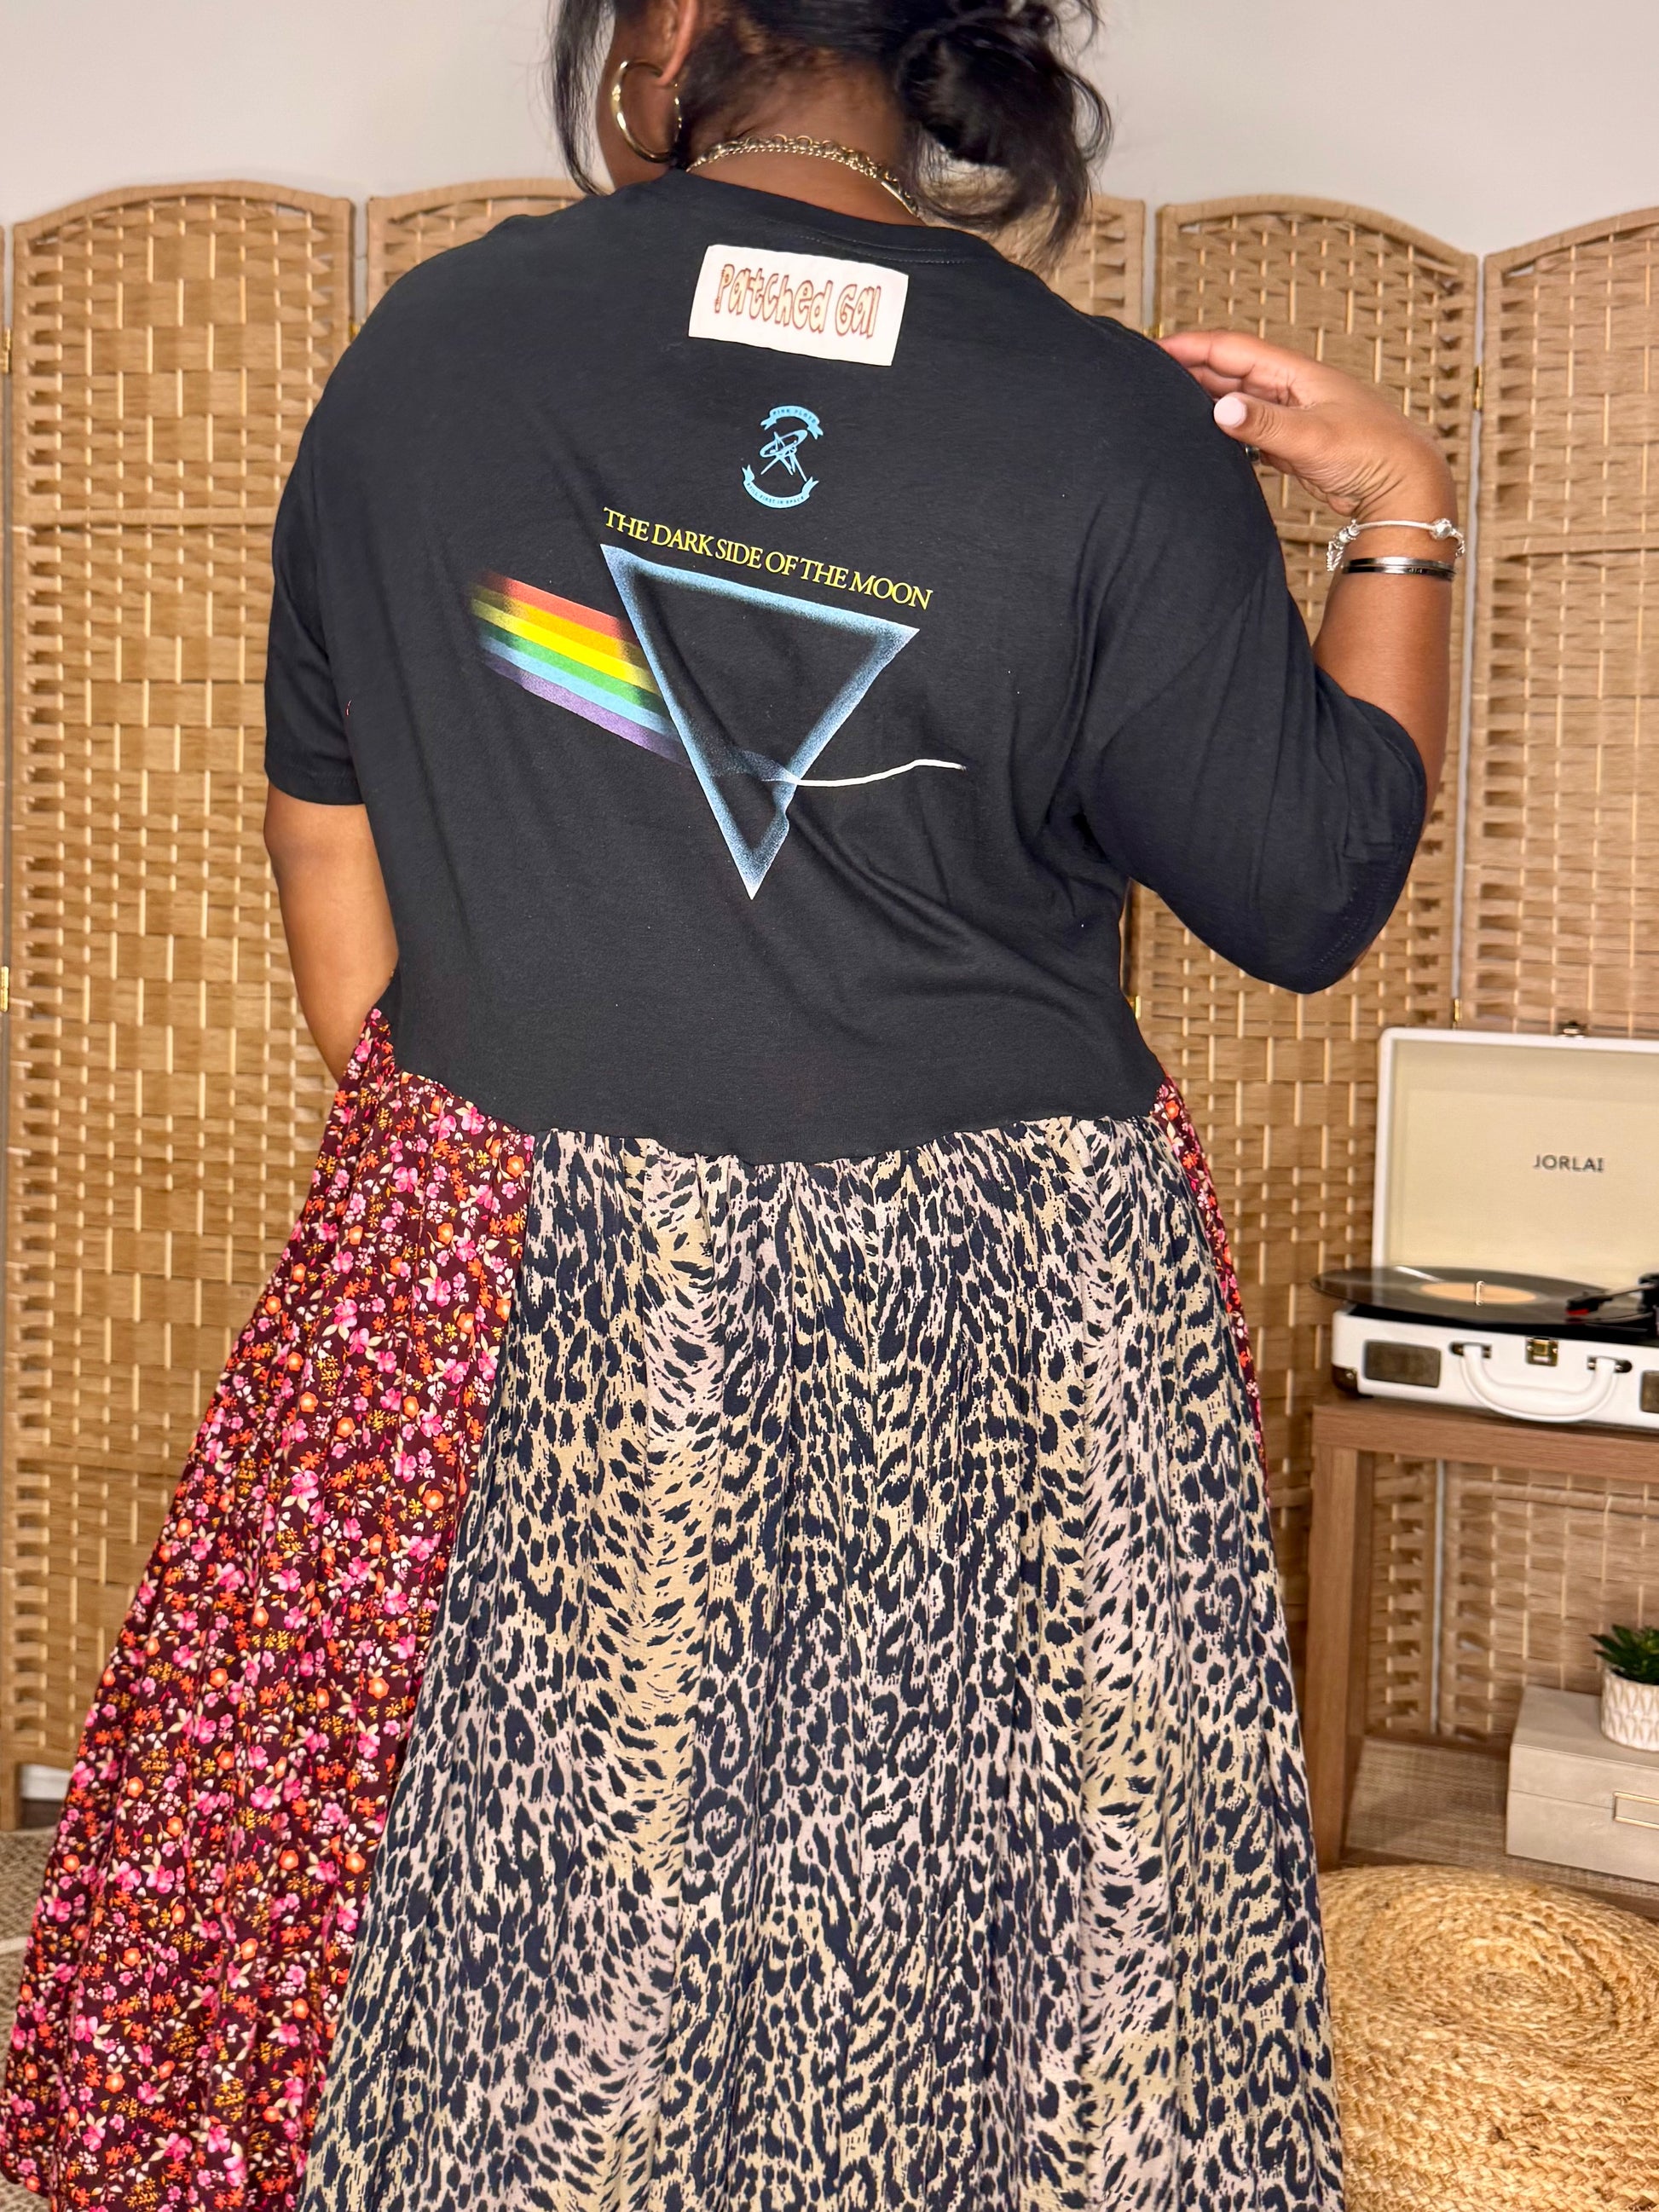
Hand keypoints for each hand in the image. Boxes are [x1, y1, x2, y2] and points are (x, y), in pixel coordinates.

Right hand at [1159, 328, 1454, 521]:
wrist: (1402, 486)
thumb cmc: (1371, 452)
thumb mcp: (1312, 436)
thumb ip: (1264, 423)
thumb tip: (1220, 407)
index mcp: (1296, 374)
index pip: (1235, 350)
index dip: (1194, 346)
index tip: (1158, 348)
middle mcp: (1292, 389)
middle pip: (1232, 371)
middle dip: (1193, 368)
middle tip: (1153, 375)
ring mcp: (1292, 415)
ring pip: (1240, 399)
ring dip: (1207, 398)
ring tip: (1171, 403)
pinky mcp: (1293, 443)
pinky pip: (1250, 429)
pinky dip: (1227, 428)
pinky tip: (1209, 435)